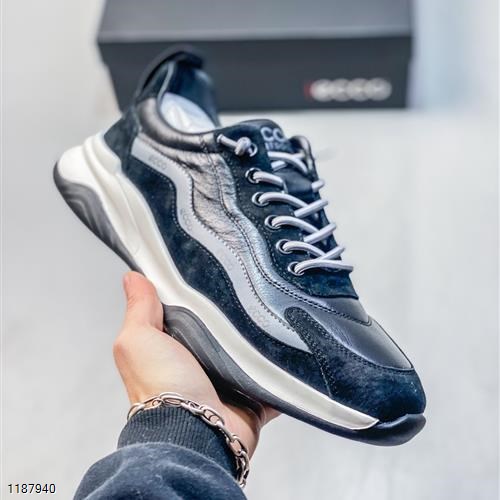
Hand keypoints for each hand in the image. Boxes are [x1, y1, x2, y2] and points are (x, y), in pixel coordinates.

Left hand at [113, 271, 278, 456]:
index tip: (210, 274)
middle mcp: (199, 367)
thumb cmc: (162, 388)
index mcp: (173, 350)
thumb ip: (139, 309)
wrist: (195, 432)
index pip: (187, 315)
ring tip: (271, 315)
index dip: (195, 297)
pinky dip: (280, 372)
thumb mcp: (139, 339)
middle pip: (221, 333)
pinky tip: (288, 352)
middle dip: (232, 318)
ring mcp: (226, 384)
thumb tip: (133, 278)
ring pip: (248, 354)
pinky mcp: (251, 399)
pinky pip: (271, 381)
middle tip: (248, 293)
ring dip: (256, 343)